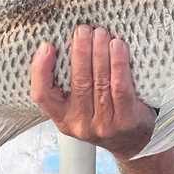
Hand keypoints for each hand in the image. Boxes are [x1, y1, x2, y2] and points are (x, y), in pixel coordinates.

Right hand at [30, 25, 155, 159]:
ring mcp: (104, 124)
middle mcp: (80, 123)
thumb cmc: (104, 116)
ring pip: (99, 81)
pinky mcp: (126, 120)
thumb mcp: (79, 108)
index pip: (42, 96)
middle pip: (78, 81)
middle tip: (83, 29)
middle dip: (80, 51)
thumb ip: (69, 85)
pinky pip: (120, 87)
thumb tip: (64, 44)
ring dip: (99, 52)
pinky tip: (118, 47)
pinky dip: (118, 63)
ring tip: (101, 32)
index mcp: (63, 118)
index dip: (41, 70)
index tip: (46, 46)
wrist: (133, 143)